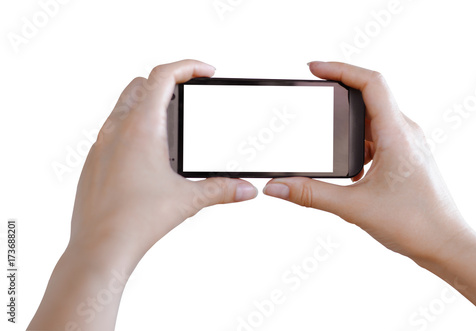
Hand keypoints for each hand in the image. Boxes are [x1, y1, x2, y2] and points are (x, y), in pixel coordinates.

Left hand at [69, 59, 257, 266]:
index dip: (188, 66)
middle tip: (190, 97)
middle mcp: (117, 129)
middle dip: (168, 83)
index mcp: (141, 128)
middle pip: (142, 84)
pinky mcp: (95, 160)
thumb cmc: (136, 221)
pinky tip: (150, 155)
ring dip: (149, 104)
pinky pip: (114, 129)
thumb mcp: (188, 200)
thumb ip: (222, 190)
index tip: (206, 72)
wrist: (100, 246)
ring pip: (125, 105)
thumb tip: (246, 189)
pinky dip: (134, 127)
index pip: (163, 75)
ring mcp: (102, 143)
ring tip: (172, 127)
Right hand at [263, 61, 471, 262]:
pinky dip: (359, 144)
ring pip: (373, 119)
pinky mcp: (406, 157)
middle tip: (314, 100)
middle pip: (369, 97)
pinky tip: (351, 168)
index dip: (341, 69)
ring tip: (330, 142)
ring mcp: (408, 144)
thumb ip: (310, 195)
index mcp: (397, 134)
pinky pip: (379, 137)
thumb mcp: (353, 207)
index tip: (315, 69)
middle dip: (339, 97)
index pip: (371, 83)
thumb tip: (277, 186)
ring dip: (349, 126)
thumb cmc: (415, 223)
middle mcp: (405, 133)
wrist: (446, 245)